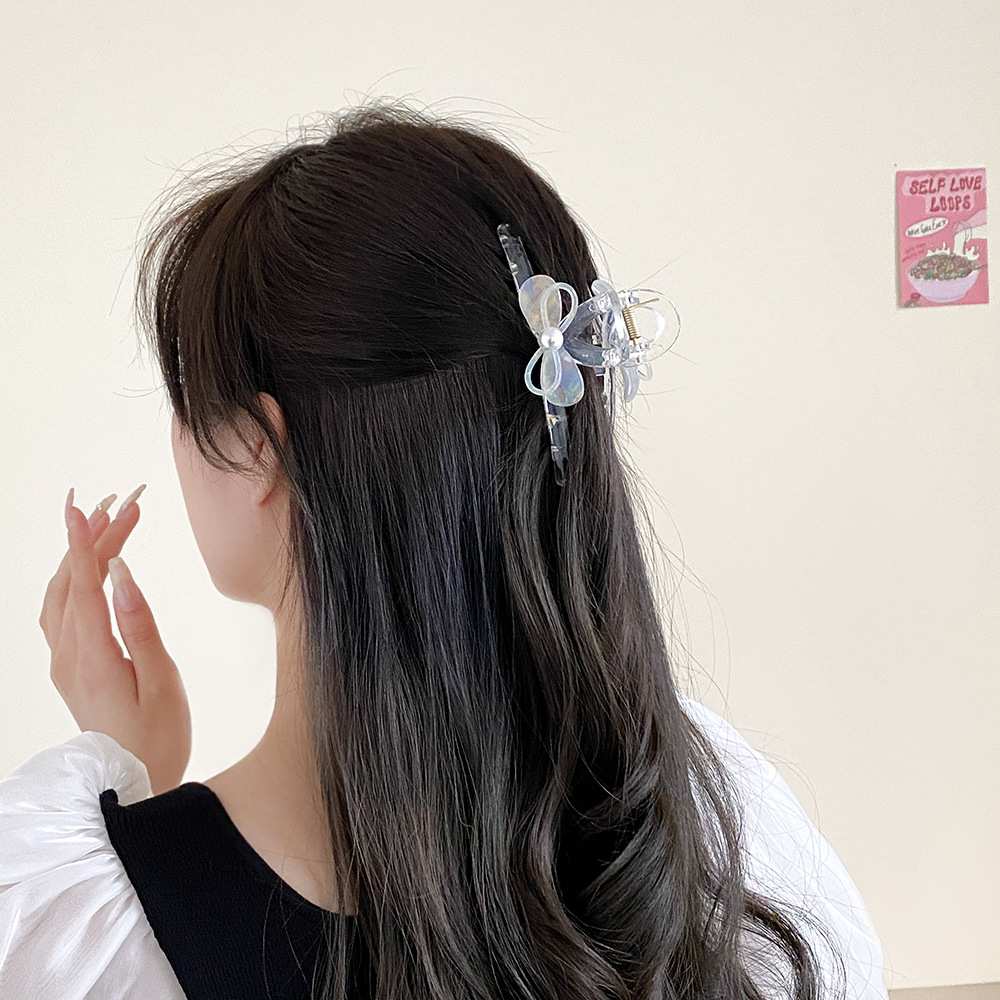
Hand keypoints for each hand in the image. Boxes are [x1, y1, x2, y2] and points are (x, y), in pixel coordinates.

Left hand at [39, 487, 191, 794]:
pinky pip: (63, 611)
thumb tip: (121, 574)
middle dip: (94, 538)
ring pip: (63, 595)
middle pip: (73, 582)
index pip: (83, 585)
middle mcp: (68, 655)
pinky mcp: (70, 669)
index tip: (85, 506)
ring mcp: (64, 663)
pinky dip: (76, 580)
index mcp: (91, 656)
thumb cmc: (156, 737)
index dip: (84, 542)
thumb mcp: (160, 682)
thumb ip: (138, 625)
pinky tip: (94, 570)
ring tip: (112, 525)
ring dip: (83, 556)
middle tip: (126, 505)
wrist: (131, 786)